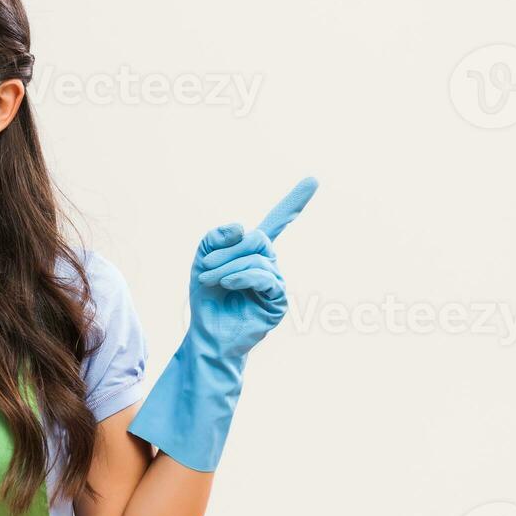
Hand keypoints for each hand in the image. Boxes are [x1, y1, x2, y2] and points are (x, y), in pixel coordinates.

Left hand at [186, 176, 317, 357]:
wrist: (207, 335)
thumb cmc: (206, 300)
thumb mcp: (203, 260)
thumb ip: (215, 238)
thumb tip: (241, 227)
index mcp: (253, 252)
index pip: (277, 223)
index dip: (294, 203)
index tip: (313, 180)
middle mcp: (269, 264)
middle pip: (258, 239)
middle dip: (228, 250)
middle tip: (205, 267)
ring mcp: (276, 282)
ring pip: (258, 258)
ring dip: (228, 268)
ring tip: (209, 281)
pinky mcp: (278, 301)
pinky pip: (265, 277)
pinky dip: (243, 276)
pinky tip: (228, 284)